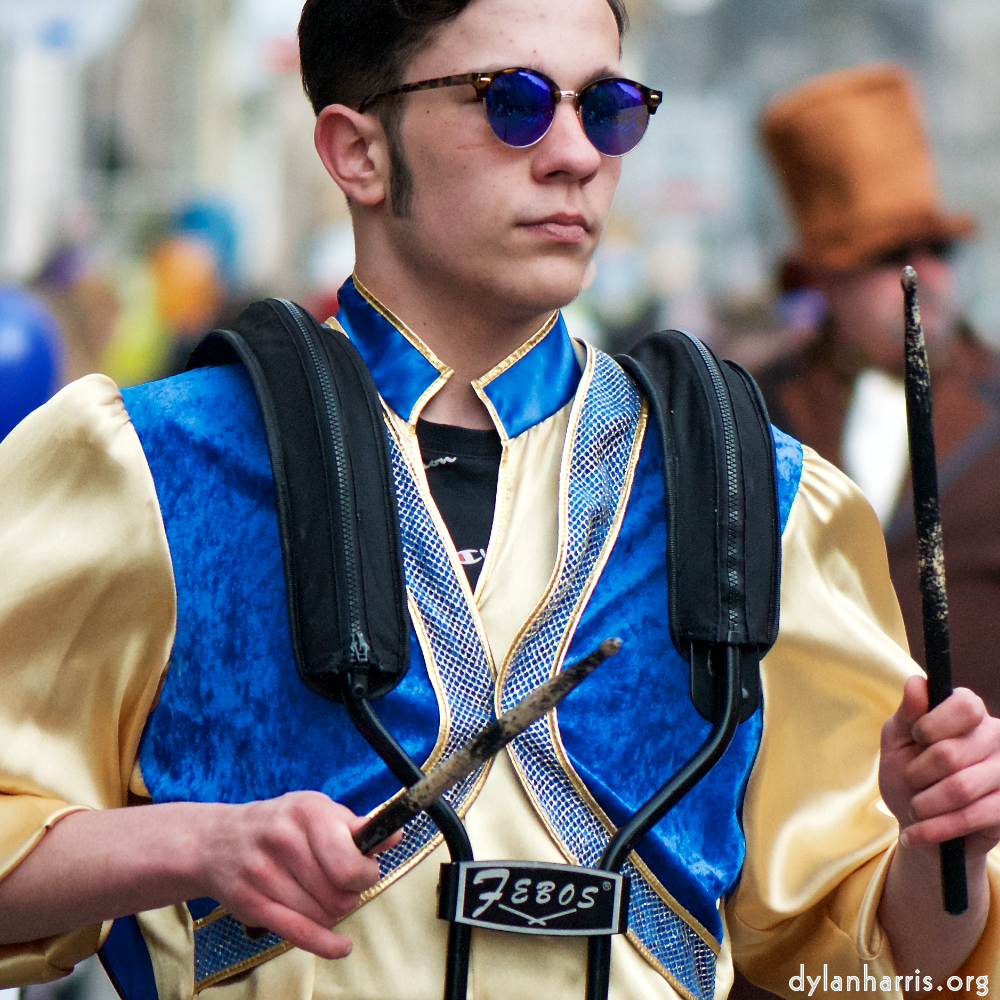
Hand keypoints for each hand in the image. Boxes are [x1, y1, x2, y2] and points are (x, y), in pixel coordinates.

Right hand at [199, 791, 401, 958]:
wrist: (218, 840)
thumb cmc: (280, 823)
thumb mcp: (316, 810)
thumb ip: (355, 826)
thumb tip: (395, 835)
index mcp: (308, 813)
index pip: (350, 863)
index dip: (366, 875)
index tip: (365, 872)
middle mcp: (284, 841)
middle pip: (339, 895)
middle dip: (350, 896)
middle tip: (344, 887)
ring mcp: (264, 874)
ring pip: (323, 915)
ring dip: (334, 914)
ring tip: (325, 897)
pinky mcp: (252, 905)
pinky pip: (298, 934)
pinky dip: (326, 944)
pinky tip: (341, 947)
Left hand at [879, 676, 999, 855]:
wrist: (920, 824)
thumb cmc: (908, 773)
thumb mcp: (898, 741)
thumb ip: (908, 713)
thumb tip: (916, 682)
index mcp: (969, 714)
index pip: (965, 705)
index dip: (932, 725)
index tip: (916, 737)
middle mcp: (995, 739)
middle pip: (951, 753)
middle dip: (918, 773)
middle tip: (912, 781)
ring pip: (960, 788)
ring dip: (924, 804)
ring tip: (914, 809)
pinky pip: (971, 817)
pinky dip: (934, 829)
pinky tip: (915, 834)